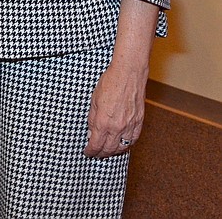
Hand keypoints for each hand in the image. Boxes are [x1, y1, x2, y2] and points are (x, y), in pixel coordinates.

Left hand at [83, 0, 156, 158]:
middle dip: (100, 154)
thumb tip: (91, 131)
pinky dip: (126, 145)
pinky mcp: (139, 122)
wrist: (128, 74)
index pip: (95, 144)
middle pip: (108, 149)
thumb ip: (92, 118)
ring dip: (113, 151)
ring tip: (107, 151)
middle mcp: (117, 127)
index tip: (87, 152)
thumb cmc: (109, 83)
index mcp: (103, 121)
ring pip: (121, 148)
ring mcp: (130, 126)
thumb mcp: (94, 100)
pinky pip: (133, 140)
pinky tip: (122, 145)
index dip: (91, 151)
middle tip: (95, 154)